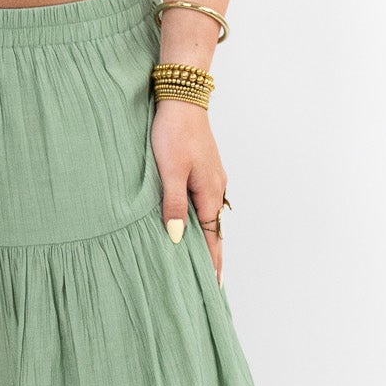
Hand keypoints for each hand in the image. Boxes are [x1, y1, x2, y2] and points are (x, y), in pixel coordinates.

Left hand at [151, 96, 227, 287]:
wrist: (182, 99)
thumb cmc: (174, 133)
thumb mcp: (169, 171)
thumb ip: (172, 205)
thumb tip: (176, 238)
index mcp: (209, 193)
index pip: (212, 238)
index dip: (212, 263)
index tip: (214, 286)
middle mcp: (216, 188)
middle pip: (215, 230)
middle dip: (213, 256)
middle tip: (210, 282)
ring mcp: (212, 178)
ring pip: (211, 216)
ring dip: (208, 238)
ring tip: (202, 259)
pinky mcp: (204, 168)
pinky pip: (206, 203)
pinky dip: (203, 220)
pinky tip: (194, 223)